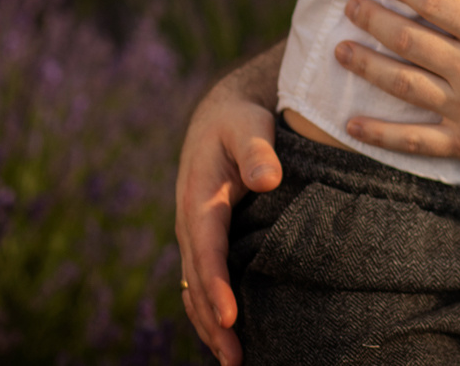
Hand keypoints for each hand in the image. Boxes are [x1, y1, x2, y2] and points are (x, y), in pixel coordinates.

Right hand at [175, 57, 282, 365]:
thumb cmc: (240, 122)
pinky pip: (205, 281)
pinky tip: (228, 337)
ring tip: (233, 361)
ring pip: (197, 288)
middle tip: (235, 358)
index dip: (216, 285)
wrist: (222, 117)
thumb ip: (257, 150)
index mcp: (198, 198)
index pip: (207, 249)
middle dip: (213, 322)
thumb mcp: (249, 125)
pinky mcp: (209, 240)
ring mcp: (197, 235)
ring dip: (210, 326)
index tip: (229, 318)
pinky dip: (211, 310)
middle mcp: (192, 223)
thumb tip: (267, 179)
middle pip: (198, 281)